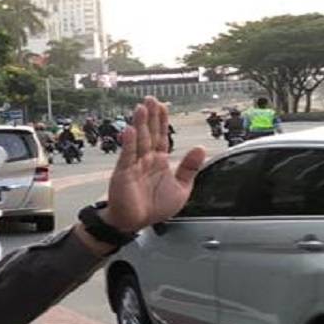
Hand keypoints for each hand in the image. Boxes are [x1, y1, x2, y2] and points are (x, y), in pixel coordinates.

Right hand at [101, 96, 206, 232]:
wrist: (135, 224)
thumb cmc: (155, 208)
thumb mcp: (181, 189)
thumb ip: (189, 168)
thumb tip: (200, 148)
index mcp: (159, 161)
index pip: (161, 136)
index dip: (162, 121)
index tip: (163, 106)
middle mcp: (146, 159)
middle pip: (149, 133)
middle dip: (150, 116)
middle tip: (150, 99)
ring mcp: (134, 164)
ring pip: (138, 140)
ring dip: (139, 123)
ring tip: (141, 108)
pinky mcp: (123, 172)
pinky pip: (126, 155)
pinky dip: (128, 142)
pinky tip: (130, 130)